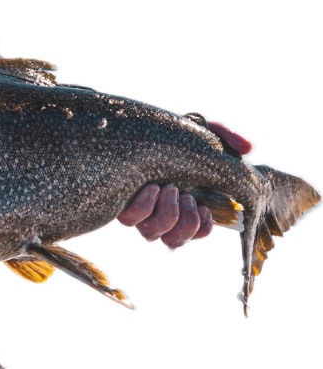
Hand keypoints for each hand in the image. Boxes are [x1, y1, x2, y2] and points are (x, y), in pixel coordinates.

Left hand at [117, 121, 251, 247]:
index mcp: (184, 203)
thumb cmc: (171, 134)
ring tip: (170, 188)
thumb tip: (248, 148)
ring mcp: (140, 211)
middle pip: (174, 240)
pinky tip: (152, 188)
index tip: (206, 209)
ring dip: (167, 214)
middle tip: (187, 196)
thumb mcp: (202, 131)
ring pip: (152, 234)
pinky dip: (143, 206)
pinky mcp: (121, 203)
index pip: (196, 232)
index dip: (202, 229)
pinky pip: (129, 219)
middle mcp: (161, 212)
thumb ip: (227, 137)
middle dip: (186, 222)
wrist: (136, 128)